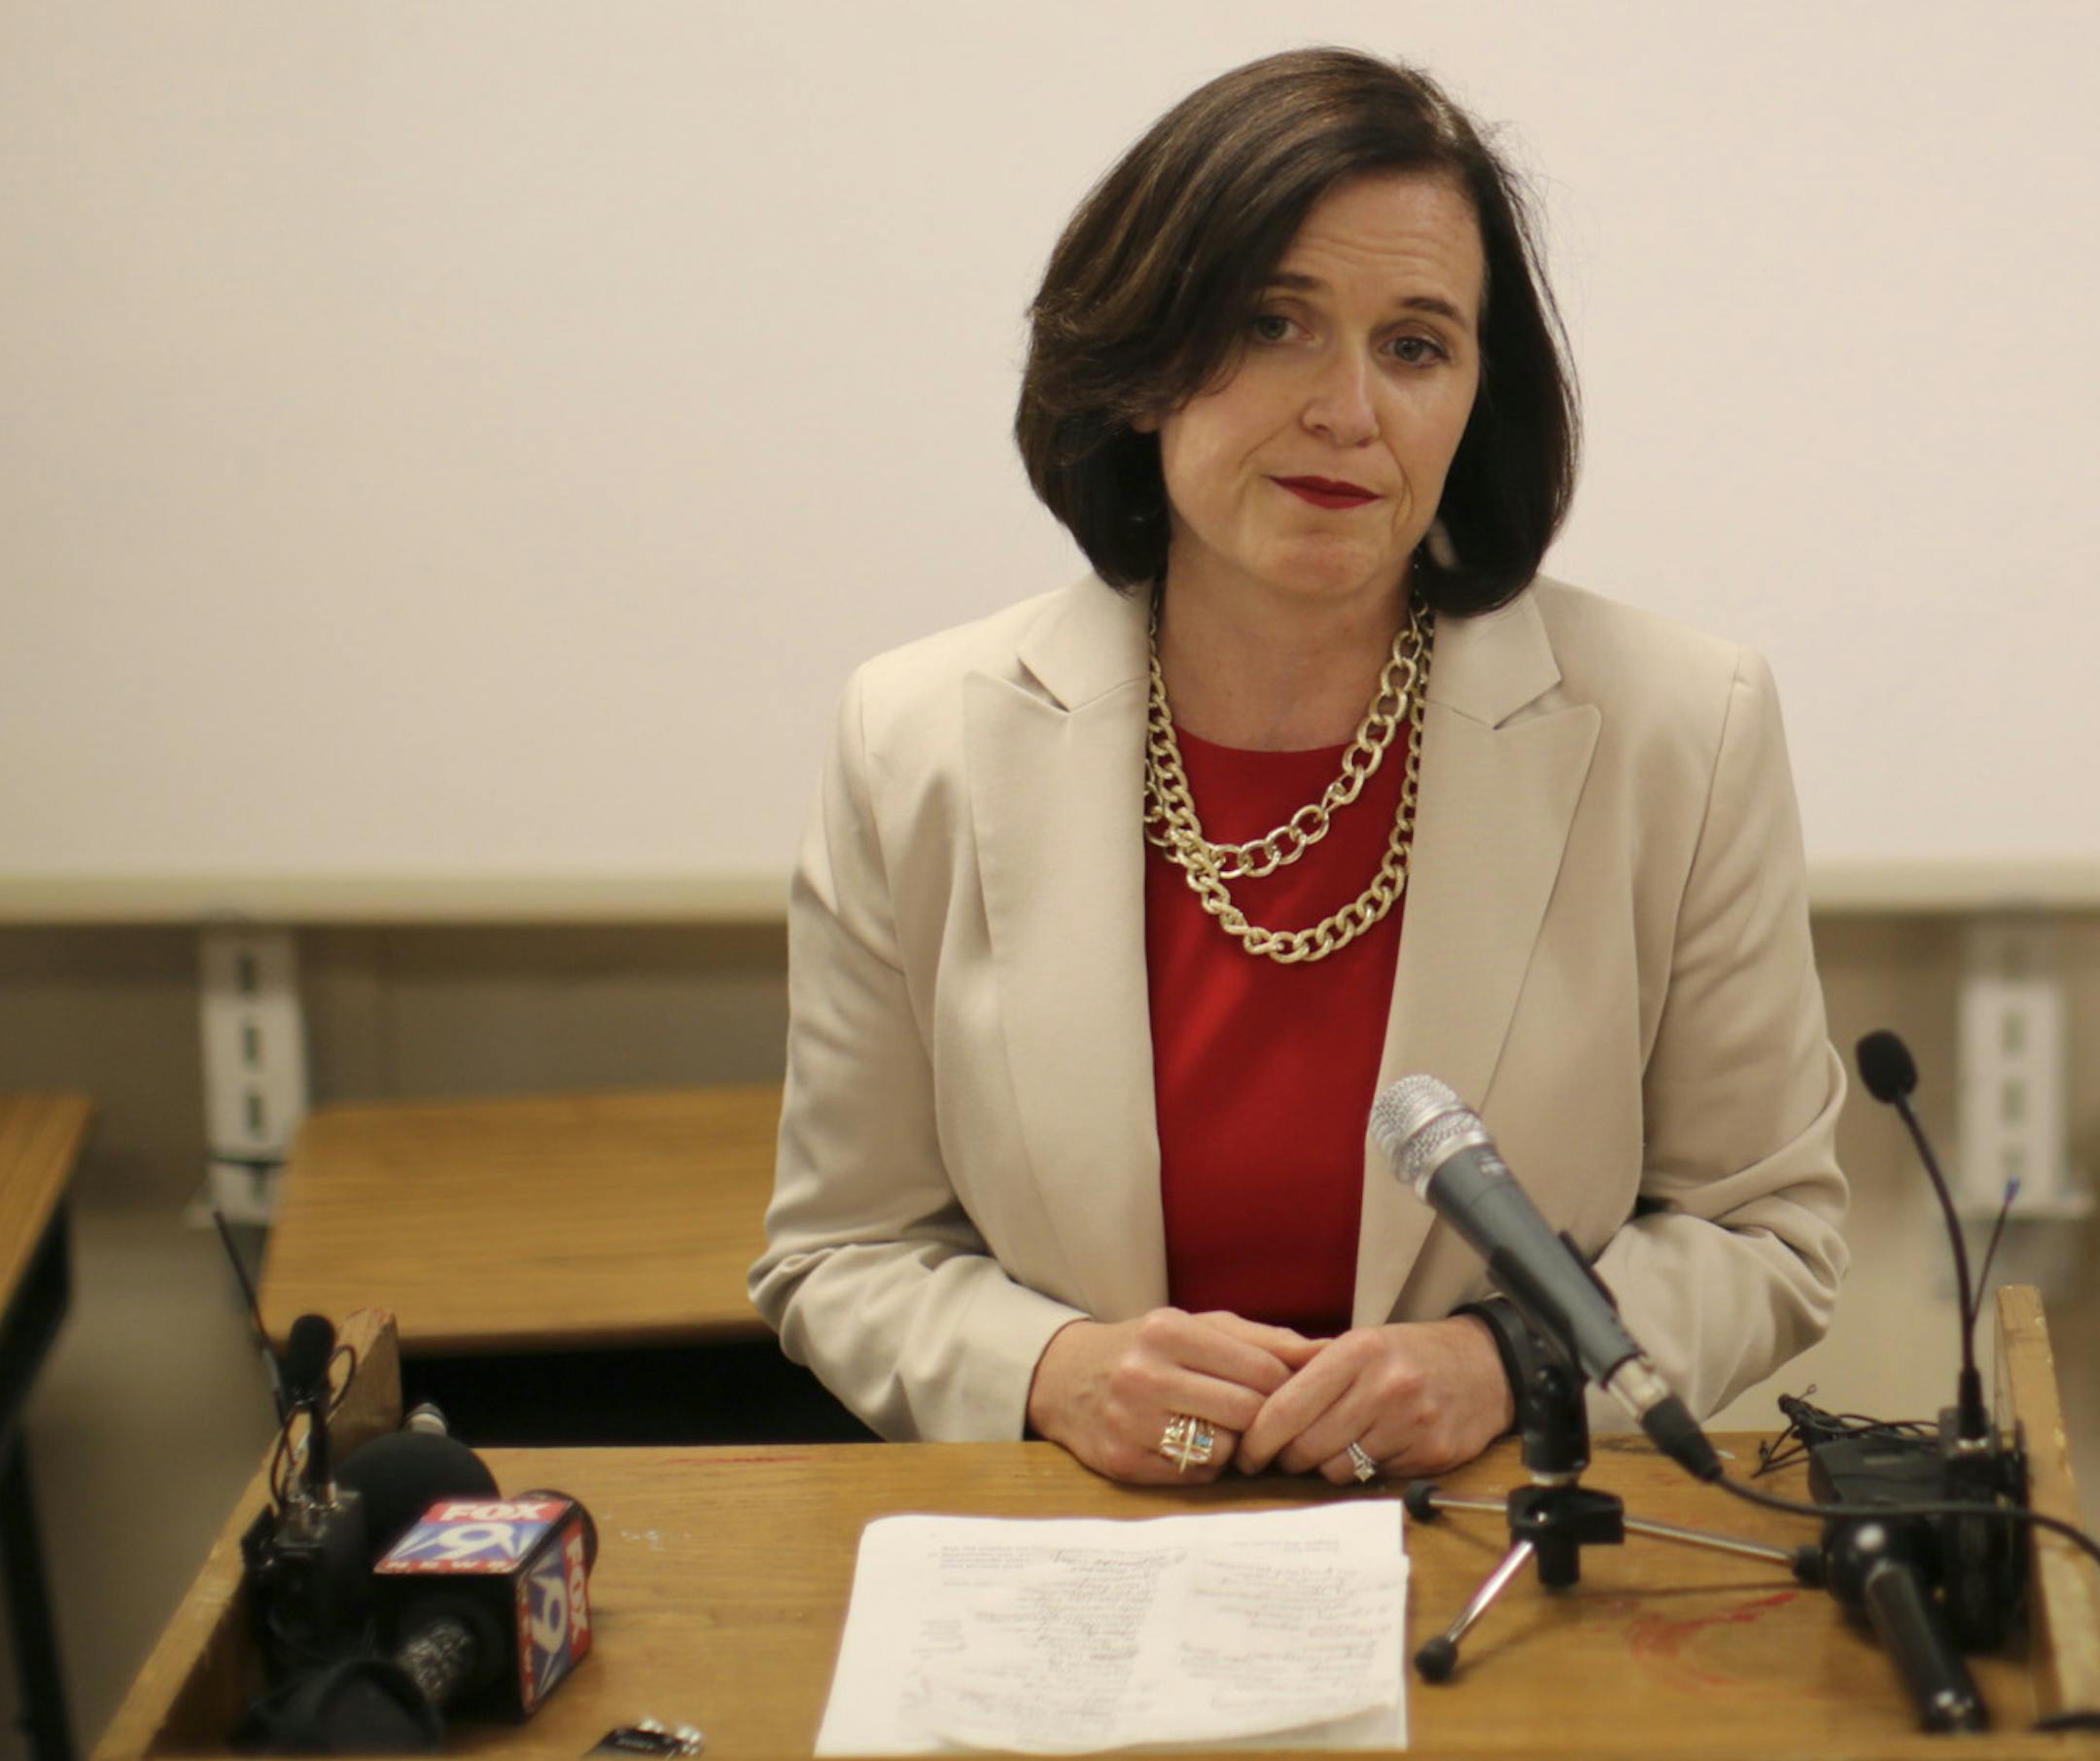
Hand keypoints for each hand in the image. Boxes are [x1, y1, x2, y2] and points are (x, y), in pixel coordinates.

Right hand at [1026, 1309, 1325, 1483]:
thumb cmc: (1151, 1348)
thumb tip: (1332, 1351)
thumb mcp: (1202, 1328)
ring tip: (1215, 1425)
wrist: (1068, 1377)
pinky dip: (1204, 1464)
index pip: (1261, 1370)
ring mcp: (1129, 1422)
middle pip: (1245, 1412)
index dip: (1282, 1386)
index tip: (1280, 1391)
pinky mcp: (1122, 1463)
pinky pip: (1195, 1476)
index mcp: (1168, 1331)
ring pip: (1223, 1449)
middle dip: (1260, 1418)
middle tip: (1254, 1415)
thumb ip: (1266, 1341)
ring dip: (1232, 1443)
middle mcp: (1143, 1374)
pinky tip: (1188, 1443)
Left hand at [1235, 1315, 1512, 1482]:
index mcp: (1357, 1352)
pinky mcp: (1431, 1454)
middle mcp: (1383, 1385)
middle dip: (1287, 1458)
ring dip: (1324, 1466)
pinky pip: (1373, 1477)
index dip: (1259, 1438)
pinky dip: (1362, 1470)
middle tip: (1284, 1457)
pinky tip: (1371, 1449)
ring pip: (1337, 1469)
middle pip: (1307, 1446)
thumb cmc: (1408, 1355)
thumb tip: (1255, 1411)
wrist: (1485, 1365)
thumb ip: (1313, 1372)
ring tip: (1331, 1449)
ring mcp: (1410, 1422)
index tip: (1246, 1454)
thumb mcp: (1361, 1345)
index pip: (1287, 1407)